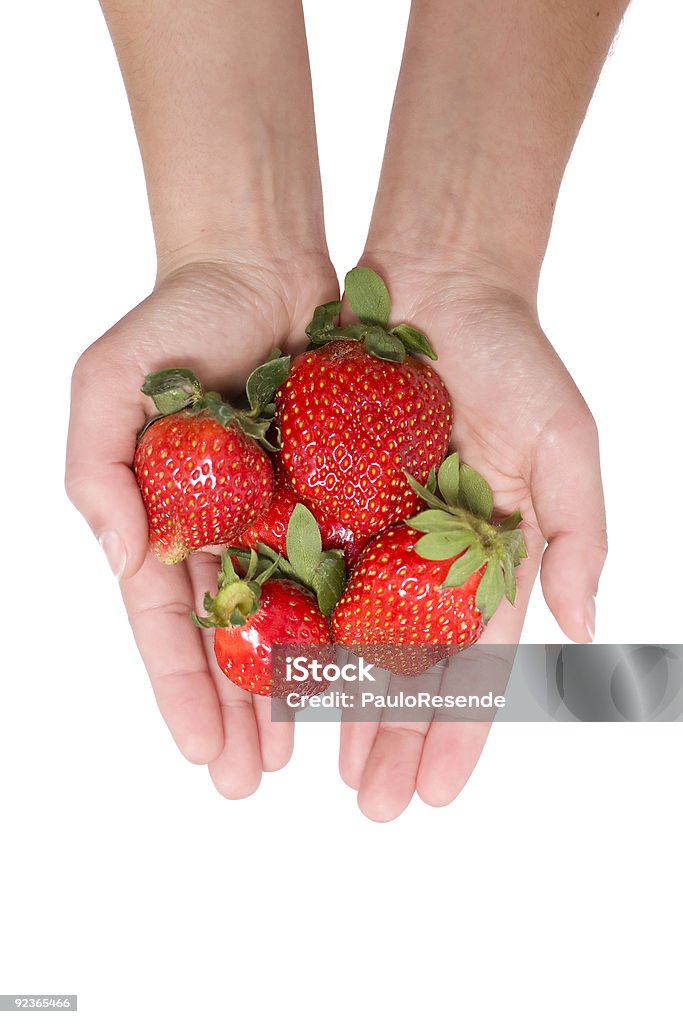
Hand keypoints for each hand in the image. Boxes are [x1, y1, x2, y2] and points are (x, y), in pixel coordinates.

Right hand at [67, 254, 337, 795]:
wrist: (261, 262)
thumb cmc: (174, 318)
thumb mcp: (108, 386)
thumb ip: (99, 474)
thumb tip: (128, 564)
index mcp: (169, 519)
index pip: (169, 622)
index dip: (182, 689)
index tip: (203, 755)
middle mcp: (227, 530)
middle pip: (232, 639)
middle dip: (239, 713)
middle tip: (250, 786)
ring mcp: (286, 514)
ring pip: (295, 618)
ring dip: (298, 688)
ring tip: (306, 756)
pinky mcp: (343, 490)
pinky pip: (354, 563)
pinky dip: (357, 618)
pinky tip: (367, 673)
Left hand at [339, 256, 606, 820]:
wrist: (437, 279)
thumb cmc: (515, 357)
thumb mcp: (565, 442)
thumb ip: (577, 535)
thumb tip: (589, 629)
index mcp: (489, 555)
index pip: (476, 663)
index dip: (459, 730)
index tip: (438, 794)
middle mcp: (429, 553)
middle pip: (409, 665)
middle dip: (394, 737)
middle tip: (375, 808)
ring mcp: (373, 528)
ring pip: (350, 633)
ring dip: (341, 704)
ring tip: (324, 768)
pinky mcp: (318, 494)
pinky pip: (301, 570)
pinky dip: (292, 626)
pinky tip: (278, 681)